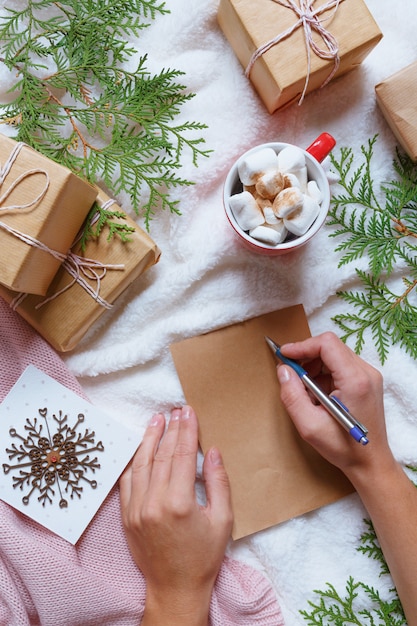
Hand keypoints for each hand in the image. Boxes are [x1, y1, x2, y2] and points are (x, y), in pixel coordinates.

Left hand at [119, 405, 232, 625]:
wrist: (175, 588)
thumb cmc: (203, 557)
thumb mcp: (222, 521)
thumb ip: (218, 483)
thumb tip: (212, 451)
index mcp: (179, 503)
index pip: (182, 455)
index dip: (186, 431)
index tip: (189, 412)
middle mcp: (153, 503)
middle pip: (162, 455)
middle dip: (170, 430)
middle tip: (176, 411)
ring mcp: (136, 509)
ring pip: (141, 463)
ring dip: (149, 439)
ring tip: (156, 419)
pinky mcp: (127, 516)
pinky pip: (128, 481)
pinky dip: (134, 461)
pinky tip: (140, 447)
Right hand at [276, 332, 393, 479]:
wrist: (369, 462)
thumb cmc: (343, 448)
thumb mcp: (309, 425)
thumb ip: (292, 395)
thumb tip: (283, 370)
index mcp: (355, 381)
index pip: (327, 344)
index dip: (302, 346)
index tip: (284, 355)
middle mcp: (366, 373)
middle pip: (331, 346)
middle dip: (306, 355)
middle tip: (289, 372)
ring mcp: (369, 377)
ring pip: (334, 354)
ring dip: (314, 365)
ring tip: (304, 389)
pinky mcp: (366, 382)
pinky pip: (340, 365)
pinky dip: (323, 373)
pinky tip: (317, 394)